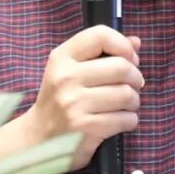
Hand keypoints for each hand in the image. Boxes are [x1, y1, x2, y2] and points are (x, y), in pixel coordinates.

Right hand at [25, 25, 143, 170]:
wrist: (38, 138)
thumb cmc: (61, 99)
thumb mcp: (72, 70)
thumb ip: (103, 53)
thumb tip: (135, 42)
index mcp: (62, 58)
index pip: (100, 35)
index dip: (123, 45)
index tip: (129, 58)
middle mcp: (66, 78)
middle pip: (121, 67)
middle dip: (135, 77)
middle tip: (133, 85)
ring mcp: (74, 104)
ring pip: (127, 94)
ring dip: (134, 100)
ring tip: (126, 104)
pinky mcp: (86, 128)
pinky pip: (126, 119)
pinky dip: (130, 120)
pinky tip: (120, 120)